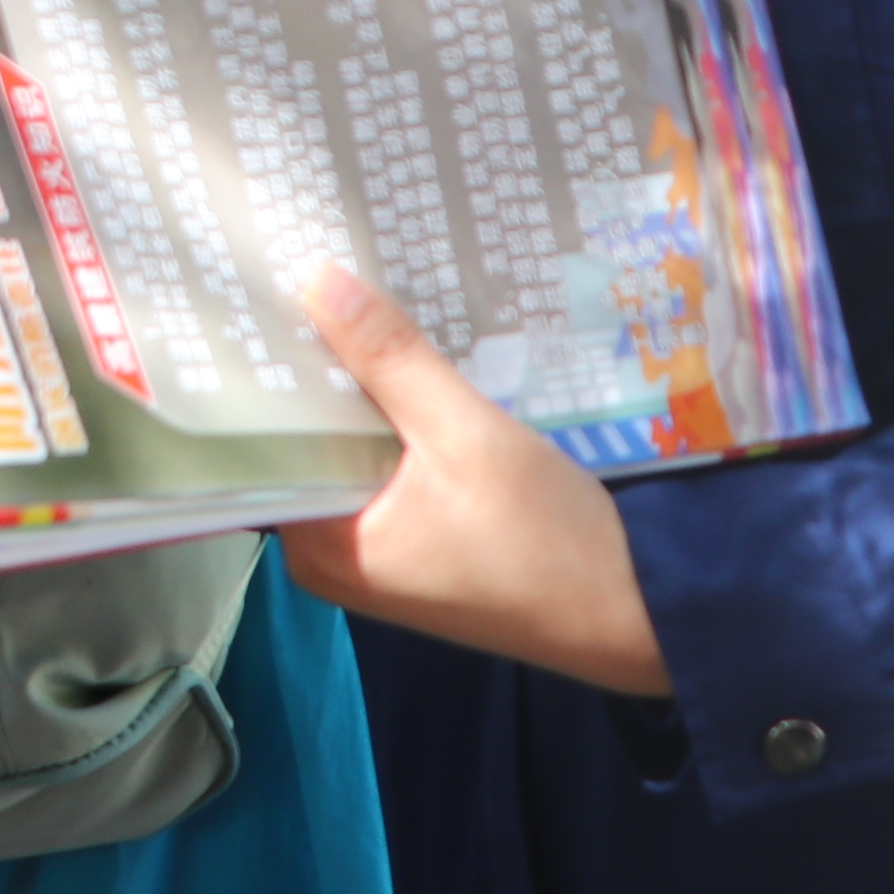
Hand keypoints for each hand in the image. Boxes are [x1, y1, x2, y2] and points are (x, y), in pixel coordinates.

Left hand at [272, 267, 671, 693]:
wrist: (634, 615)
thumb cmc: (546, 536)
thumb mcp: (466, 434)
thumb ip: (391, 360)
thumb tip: (314, 280)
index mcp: (318, 546)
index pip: (268, 443)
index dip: (265, 370)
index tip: (259, 297)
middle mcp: (327, 560)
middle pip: (305, 447)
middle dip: (313, 374)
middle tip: (298, 278)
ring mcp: (370, 559)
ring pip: (346, 457)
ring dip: (355, 397)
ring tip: (340, 303)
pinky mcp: (411, 550)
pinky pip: (381, 476)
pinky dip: (389, 429)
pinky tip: (394, 369)